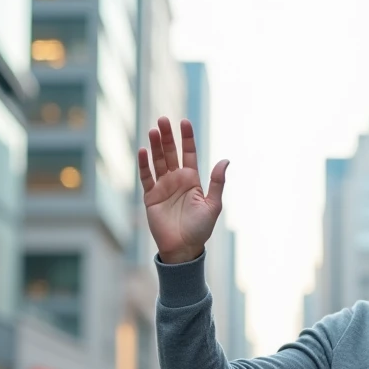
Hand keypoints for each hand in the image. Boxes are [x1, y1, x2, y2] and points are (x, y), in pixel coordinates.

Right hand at [137, 117, 227, 263]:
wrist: (182, 248)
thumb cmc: (200, 229)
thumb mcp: (213, 205)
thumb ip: (217, 182)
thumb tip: (225, 160)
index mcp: (192, 180)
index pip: (189, 153)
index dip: (186, 138)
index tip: (184, 122)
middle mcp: (177, 180)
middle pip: (170, 153)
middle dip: (167, 137)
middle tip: (163, 120)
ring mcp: (163, 187)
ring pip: (157, 161)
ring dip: (155, 146)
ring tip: (153, 131)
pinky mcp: (150, 196)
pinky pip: (146, 177)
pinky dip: (144, 165)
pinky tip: (143, 151)